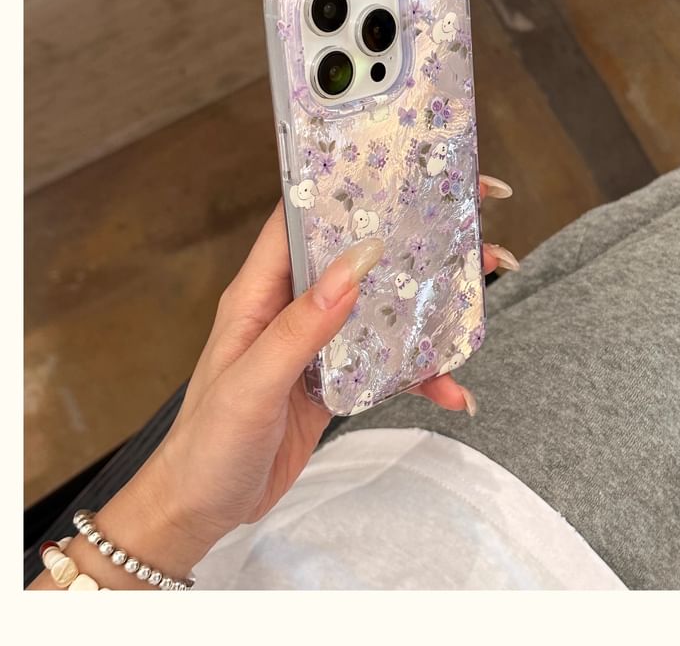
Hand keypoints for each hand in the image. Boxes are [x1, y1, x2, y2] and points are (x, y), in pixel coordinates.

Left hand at [33, 175, 515, 587]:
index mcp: (260, 294)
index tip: (395, 170)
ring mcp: (317, 344)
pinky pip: (385, 365)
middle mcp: (292, 309)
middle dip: (409, 245)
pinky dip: (419, 374)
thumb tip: (353, 267)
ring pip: (379, 309)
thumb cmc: (208, 446)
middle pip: (356, 261)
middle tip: (466, 232)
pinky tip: (452, 390)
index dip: (343, 191)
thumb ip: (302, 327)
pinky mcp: (334, 379)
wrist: (202, 509)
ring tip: (478, 303)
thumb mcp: (252, 384)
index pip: (301, 222)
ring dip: (427, 308)